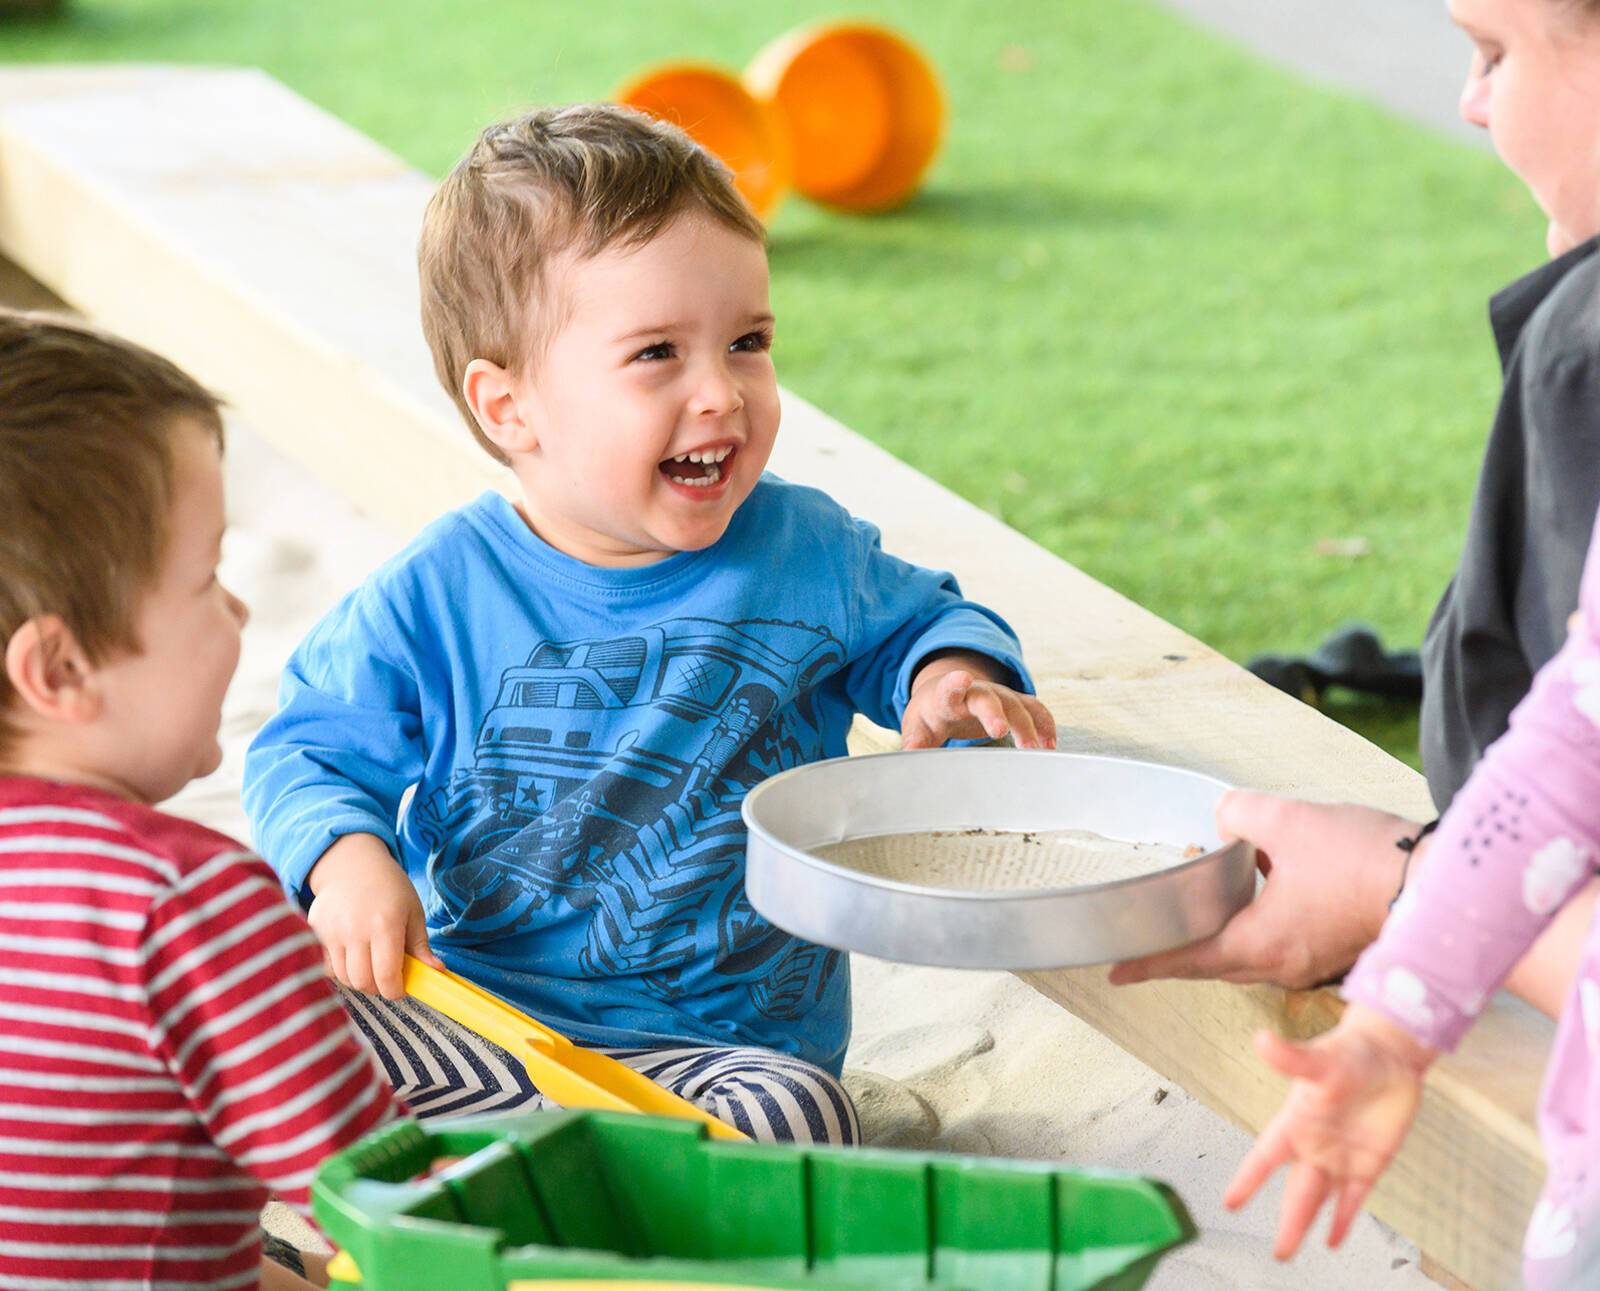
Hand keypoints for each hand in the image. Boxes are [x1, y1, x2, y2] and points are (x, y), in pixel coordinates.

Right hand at [306, 832, 442, 997]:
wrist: (352, 864)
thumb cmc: (389, 887)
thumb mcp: (413, 911)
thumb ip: (421, 945)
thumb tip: (437, 971)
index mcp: (385, 924)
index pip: (386, 975)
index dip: (394, 990)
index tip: (400, 989)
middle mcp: (355, 930)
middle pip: (362, 981)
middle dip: (377, 988)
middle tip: (386, 978)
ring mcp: (332, 931)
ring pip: (343, 978)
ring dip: (359, 979)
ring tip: (370, 965)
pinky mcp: (315, 931)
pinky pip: (326, 965)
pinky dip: (341, 969)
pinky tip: (352, 956)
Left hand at [901, 652, 1056, 749]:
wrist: (947, 695)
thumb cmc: (931, 714)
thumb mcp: (917, 726)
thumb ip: (915, 740)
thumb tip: (910, 754)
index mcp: (948, 697)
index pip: (950, 687)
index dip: (955, 683)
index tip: (960, 679)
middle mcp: (977, 692)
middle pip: (988, 698)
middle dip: (995, 712)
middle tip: (1000, 730)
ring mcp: (999, 696)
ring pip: (1017, 706)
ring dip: (1027, 727)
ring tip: (1036, 750)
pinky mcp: (1015, 703)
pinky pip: (1034, 710)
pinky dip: (1044, 725)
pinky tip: (1049, 745)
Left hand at [1109, 791, 1412, 988]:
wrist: (1442, 883)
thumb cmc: (1366, 859)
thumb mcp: (1286, 820)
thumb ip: (1238, 815)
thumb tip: (1223, 819)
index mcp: (1260, 943)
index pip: (1187, 957)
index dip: (1148, 963)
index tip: (1116, 971)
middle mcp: (1281, 964)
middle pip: (1214, 961)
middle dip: (1180, 945)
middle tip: (1148, 932)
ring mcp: (1310, 961)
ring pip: (1248, 953)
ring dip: (1220, 931)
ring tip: (1199, 899)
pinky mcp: (1332, 949)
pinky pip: (1278, 944)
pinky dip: (1255, 923)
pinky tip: (1257, 887)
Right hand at [1226, 1005, 1432, 1258]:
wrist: (1389, 1055)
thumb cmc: (1350, 1052)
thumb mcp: (1321, 1059)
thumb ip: (1292, 1058)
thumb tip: (1262, 1039)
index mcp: (1295, 1122)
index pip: (1266, 1157)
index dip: (1249, 1180)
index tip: (1230, 1202)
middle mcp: (1313, 1145)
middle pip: (1297, 1191)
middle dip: (1288, 1222)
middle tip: (1279, 1254)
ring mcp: (1341, 1157)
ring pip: (1320, 1199)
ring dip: (1306, 1225)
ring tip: (1288, 1252)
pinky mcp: (1369, 1163)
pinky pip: (1353, 1198)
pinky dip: (1343, 1219)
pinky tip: (1333, 1239)